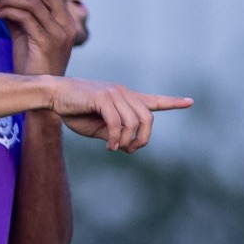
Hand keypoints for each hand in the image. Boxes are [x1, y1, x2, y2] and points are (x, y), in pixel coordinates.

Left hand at [0, 0, 77, 75]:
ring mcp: (58, 33)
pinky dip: (7, 12)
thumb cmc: (31, 65)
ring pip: (32, 3)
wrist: (38, 92)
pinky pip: (25, 17)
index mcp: (65, 21)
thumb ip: (17, 17)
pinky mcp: (46, 42)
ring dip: (8, 1)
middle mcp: (66, 25)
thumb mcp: (25, 36)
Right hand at [48, 78, 191, 151]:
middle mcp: (124, 93)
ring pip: (134, 122)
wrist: (54, 95)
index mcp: (125, 99)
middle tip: (130, 150)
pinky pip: (117, 122)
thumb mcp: (97, 128)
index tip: (190, 102)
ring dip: (127, 140)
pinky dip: (116, 138)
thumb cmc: (74, 110)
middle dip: (143, 138)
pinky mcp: (103, 97)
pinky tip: (110, 145)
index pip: (153, 100)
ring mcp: (115, 94)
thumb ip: (115, 134)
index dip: (172, 102)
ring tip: (115, 148)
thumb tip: (130, 146)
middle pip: (148, 118)